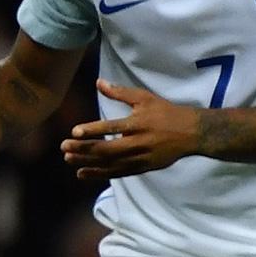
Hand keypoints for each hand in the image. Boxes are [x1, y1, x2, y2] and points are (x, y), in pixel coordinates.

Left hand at [61, 80, 201, 179]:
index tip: (74, 131)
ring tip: (68, 159)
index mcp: (139, 123)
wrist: (192, 133)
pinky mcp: (142, 168)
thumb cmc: (166, 112)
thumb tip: (98, 82)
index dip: (93, 130)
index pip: (112, 127)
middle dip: (84, 149)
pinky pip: (117, 173)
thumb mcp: (144, 98)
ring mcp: (140, 157)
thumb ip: (120, 93)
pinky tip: (82, 173)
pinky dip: (99, 174)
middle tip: (63, 147)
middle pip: (107, 148)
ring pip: (110, 163)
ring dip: (87, 162)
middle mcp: (139, 142)